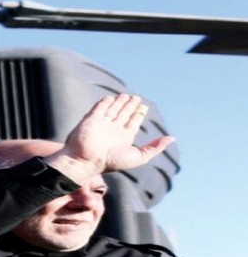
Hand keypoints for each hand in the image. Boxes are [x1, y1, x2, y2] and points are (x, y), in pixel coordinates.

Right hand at [46, 94, 174, 182]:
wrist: (86, 160)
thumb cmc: (111, 161)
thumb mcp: (138, 157)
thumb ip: (154, 148)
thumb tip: (171, 139)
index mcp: (124, 138)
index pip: (133, 122)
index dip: (138, 114)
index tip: (143, 107)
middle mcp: (113, 130)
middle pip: (124, 114)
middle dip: (130, 106)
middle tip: (136, 98)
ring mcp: (102, 124)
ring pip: (112, 110)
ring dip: (119, 102)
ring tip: (126, 95)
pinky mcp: (91, 119)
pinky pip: (99, 109)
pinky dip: (105, 103)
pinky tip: (110, 98)